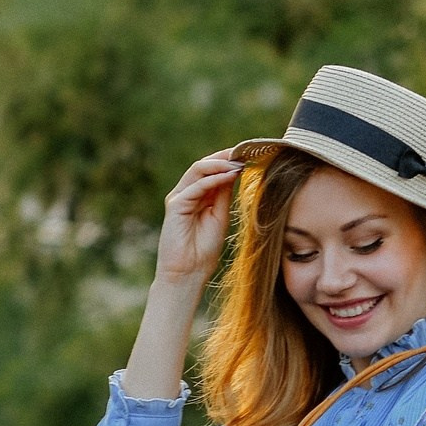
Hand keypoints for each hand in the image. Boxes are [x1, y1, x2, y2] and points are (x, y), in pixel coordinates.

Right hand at [155, 151, 244, 287]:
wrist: (188, 273)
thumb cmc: (203, 250)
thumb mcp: (220, 217)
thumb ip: (223, 195)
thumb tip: (235, 172)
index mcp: (198, 196)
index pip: (212, 171)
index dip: (229, 161)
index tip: (250, 156)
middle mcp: (186, 193)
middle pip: (204, 166)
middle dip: (225, 157)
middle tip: (246, 153)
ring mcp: (179, 198)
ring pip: (198, 170)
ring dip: (220, 164)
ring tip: (239, 162)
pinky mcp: (175, 205)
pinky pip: (196, 186)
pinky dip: (213, 178)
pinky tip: (229, 175)